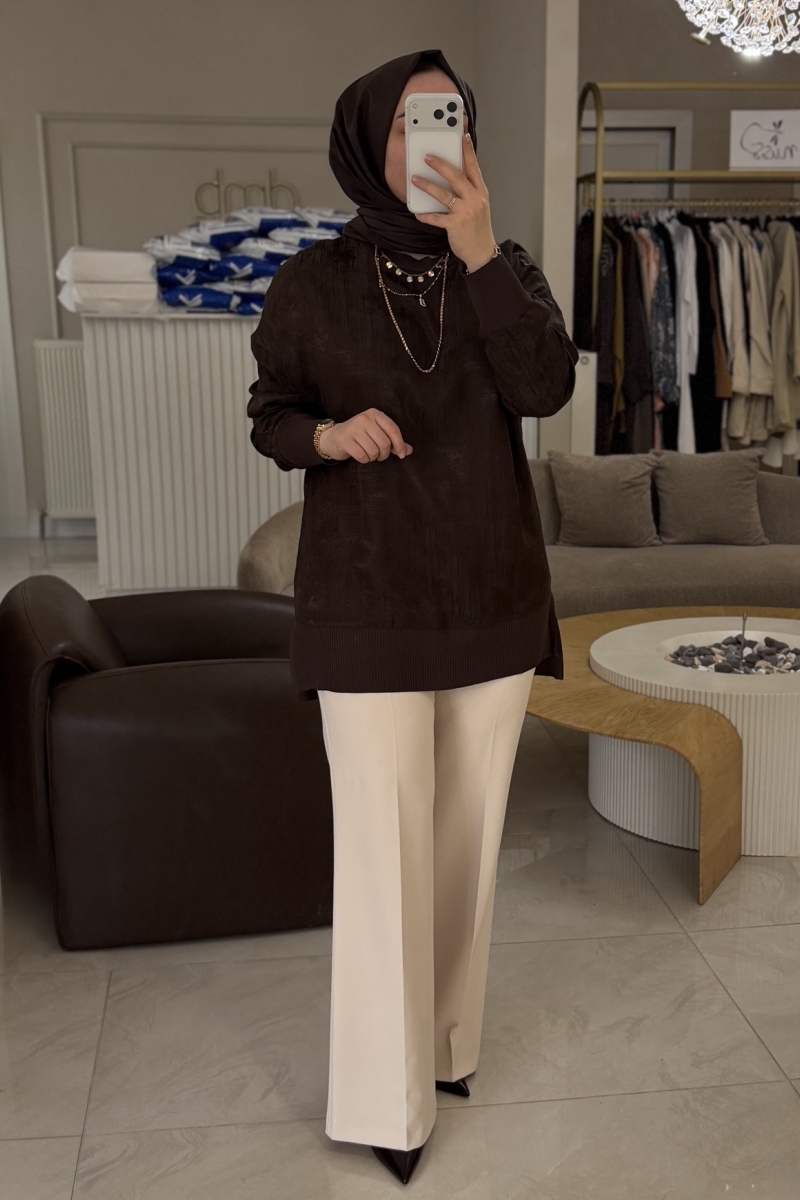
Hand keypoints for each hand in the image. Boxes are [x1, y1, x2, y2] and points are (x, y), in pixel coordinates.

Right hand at [319, 409, 412, 463]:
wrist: (334, 437)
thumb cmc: (359, 436)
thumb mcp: (376, 433)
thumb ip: (393, 441)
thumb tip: (409, 450)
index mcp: (375, 414)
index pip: (393, 429)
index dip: (400, 444)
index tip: (402, 454)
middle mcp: (364, 418)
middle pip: (384, 443)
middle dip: (384, 454)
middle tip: (379, 455)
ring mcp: (353, 428)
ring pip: (373, 451)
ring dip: (373, 457)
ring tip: (368, 454)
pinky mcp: (345, 440)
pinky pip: (362, 456)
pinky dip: (364, 460)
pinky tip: (361, 456)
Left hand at [411, 133, 496, 272]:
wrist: (482, 251)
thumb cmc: (478, 228)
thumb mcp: (479, 205)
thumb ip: (469, 191)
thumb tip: (453, 177)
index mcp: (480, 192)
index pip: (474, 167)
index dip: (468, 151)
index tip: (462, 136)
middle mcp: (474, 199)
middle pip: (456, 176)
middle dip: (441, 165)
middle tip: (427, 156)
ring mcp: (465, 211)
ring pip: (444, 194)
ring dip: (427, 186)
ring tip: (415, 179)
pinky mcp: (456, 225)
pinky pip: (437, 218)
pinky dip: (426, 216)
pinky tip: (418, 213)